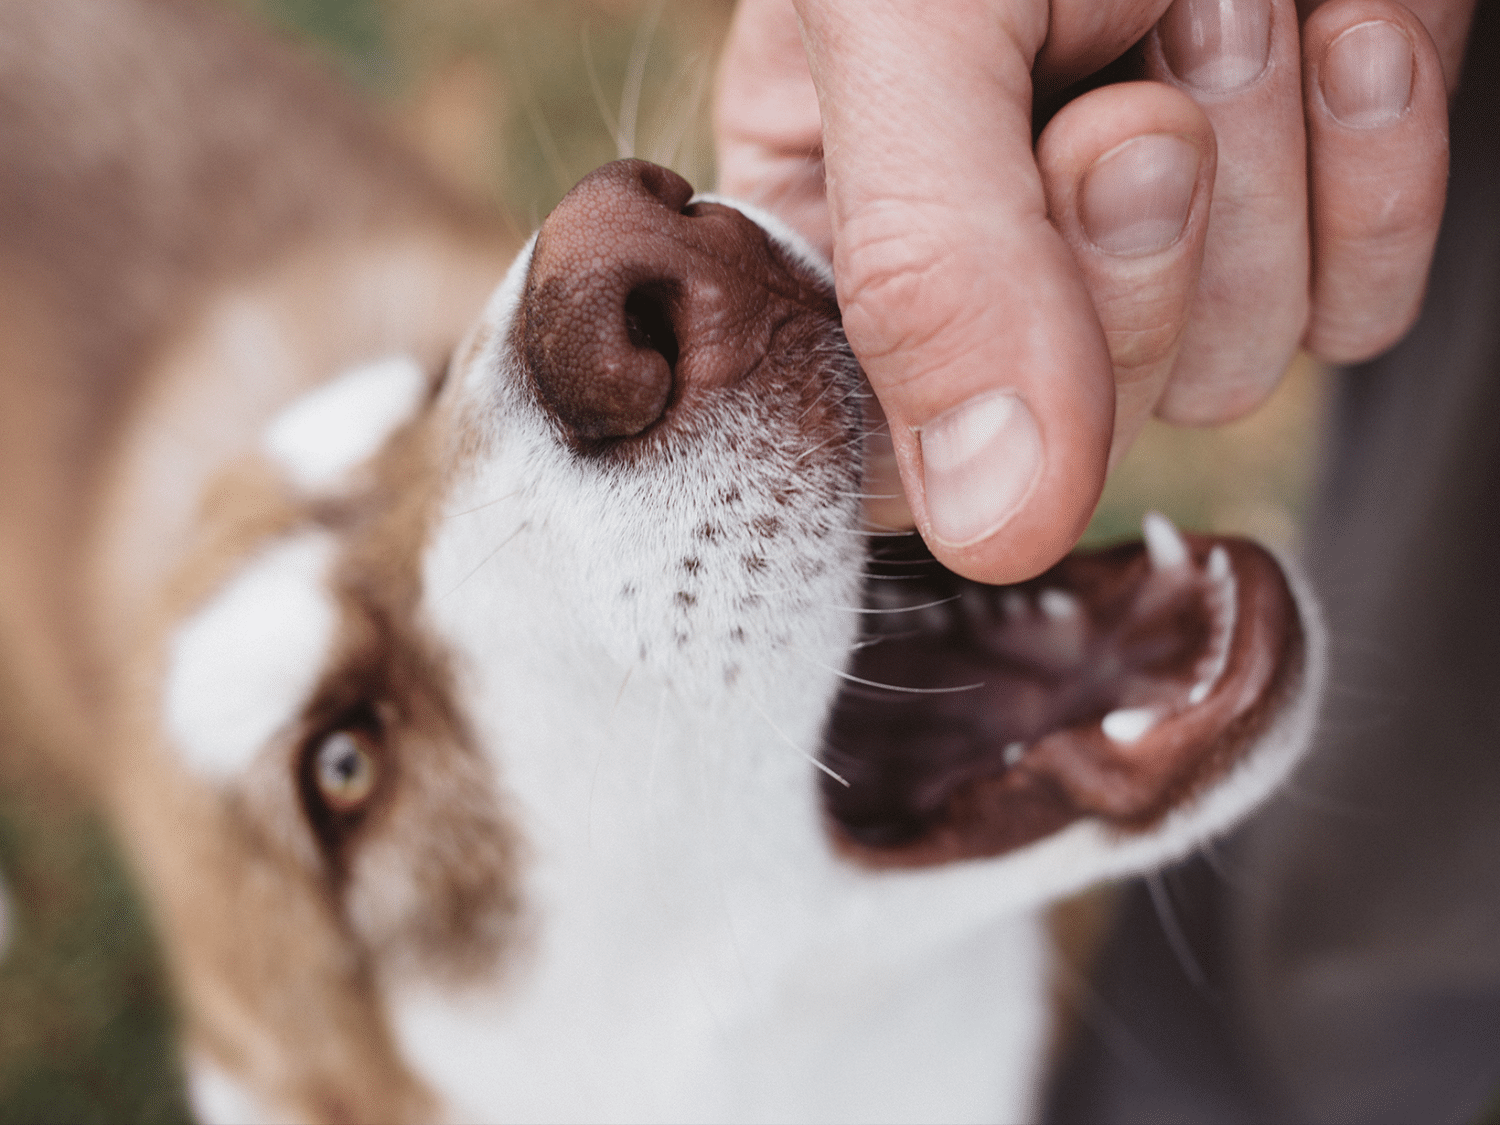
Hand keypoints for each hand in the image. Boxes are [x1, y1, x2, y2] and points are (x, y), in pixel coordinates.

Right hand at [715, 0, 1463, 582]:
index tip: (1006, 244)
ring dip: (1260, 178)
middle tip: (1132, 87)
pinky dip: (1372, 173)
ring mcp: (1149, 233)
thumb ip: (929, 271)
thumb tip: (993, 532)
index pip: (866, 437)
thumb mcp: (914, 12)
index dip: (945, 404)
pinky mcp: (1306, 202)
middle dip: (1126, 247)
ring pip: (1222, 370)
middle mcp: (983, 242)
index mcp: (836, 201)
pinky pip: (1355, 314)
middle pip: (1066, 420)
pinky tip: (1346, 29)